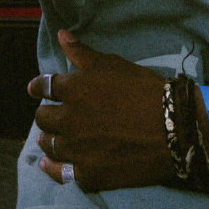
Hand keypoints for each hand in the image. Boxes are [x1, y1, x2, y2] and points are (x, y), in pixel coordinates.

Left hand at [28, 29, 173, 190]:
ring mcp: (77, 148)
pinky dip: (53, 168)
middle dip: (46, 115)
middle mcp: (69, 119)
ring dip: (48, 139)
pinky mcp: (89, 173)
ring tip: (48, 139)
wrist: (173, 129)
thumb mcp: (113, 65)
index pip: (44, 87)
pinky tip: (50, 165)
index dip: (38, 88)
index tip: (35, 90)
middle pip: (43, 117)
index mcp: (73, 89)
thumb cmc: (145, 91)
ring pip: (49, 144)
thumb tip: (61, 34)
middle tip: (51, 116)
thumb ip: (82, 53)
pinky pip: (61, 173)